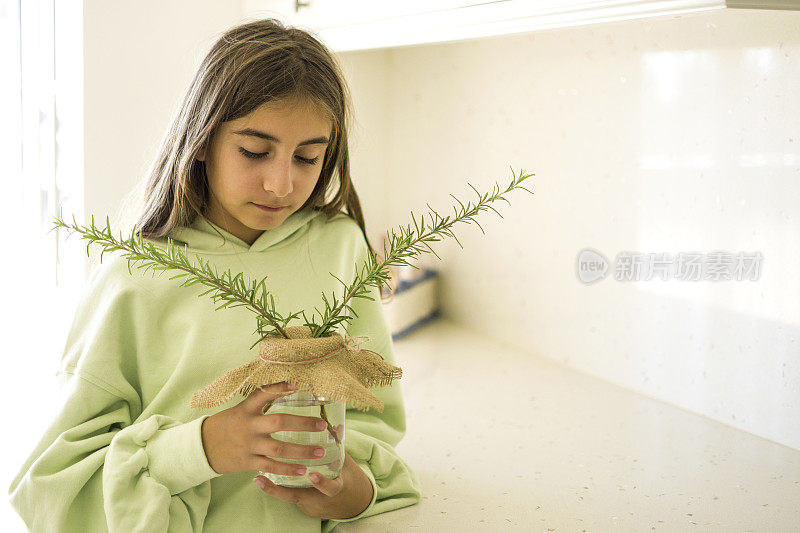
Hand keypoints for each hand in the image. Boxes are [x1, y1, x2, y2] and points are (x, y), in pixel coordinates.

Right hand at [201, 381, 327, 475]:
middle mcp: (249, 426)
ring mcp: (249, 445)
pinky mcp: (248, 462)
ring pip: (279, 448)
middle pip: (279, 422)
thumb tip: (287, 388)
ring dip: (302, 451)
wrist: (202, 447)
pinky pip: (271, 466)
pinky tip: (303, 470)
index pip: (264, 394)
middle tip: (322, 425)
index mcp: (246, 409)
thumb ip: (259, 404)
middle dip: (303, 423)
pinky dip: (288, 469)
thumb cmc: (227, 425)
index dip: (280, 388)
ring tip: (321, 451)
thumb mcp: (239, 410)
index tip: (297, 384)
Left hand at [254, 452, 373, 519]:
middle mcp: (319, 499)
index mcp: (336, 488)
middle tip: (265, 477)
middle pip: (298, 497)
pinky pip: (286, 495)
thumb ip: (339, 448)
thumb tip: (336, 424)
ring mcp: (308, 504)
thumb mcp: (346, 465)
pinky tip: (260, 479)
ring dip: (272, 488)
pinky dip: (274, 488)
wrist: (348, 503)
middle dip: (281, 490)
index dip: (322, 483)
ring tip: (257, 478)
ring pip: (288, 497)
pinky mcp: (301, 504)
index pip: (330, 488)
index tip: (313, 475)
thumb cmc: (345, 478)